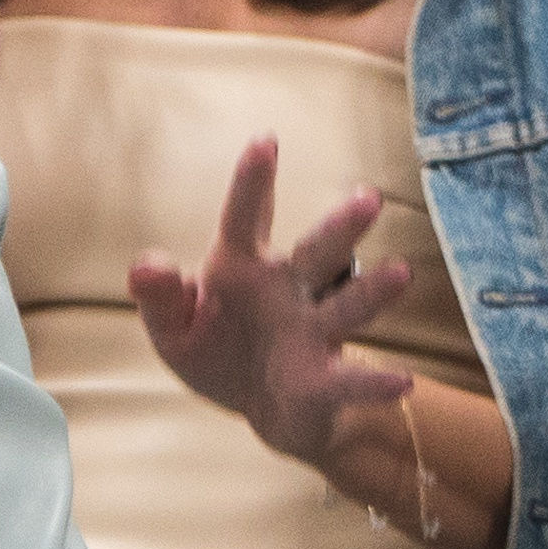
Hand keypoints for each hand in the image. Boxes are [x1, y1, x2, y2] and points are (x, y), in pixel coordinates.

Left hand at [130, 135, 413, 465]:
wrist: (260, 406)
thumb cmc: (215, 350)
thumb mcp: (173, 327)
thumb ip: (159, 296)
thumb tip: (145, 266)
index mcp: (243, 268)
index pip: (245, 219)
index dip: (253, 183)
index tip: (265, 142)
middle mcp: (287, 290)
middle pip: (317, 253)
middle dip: (342, 227)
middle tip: (369, 197)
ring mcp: (311, 332)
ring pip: (347, 306)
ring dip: (373, 291)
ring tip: (402, 273)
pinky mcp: (324, 379)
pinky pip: (350, 380)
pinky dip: (374, 381)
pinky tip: (401, 382)